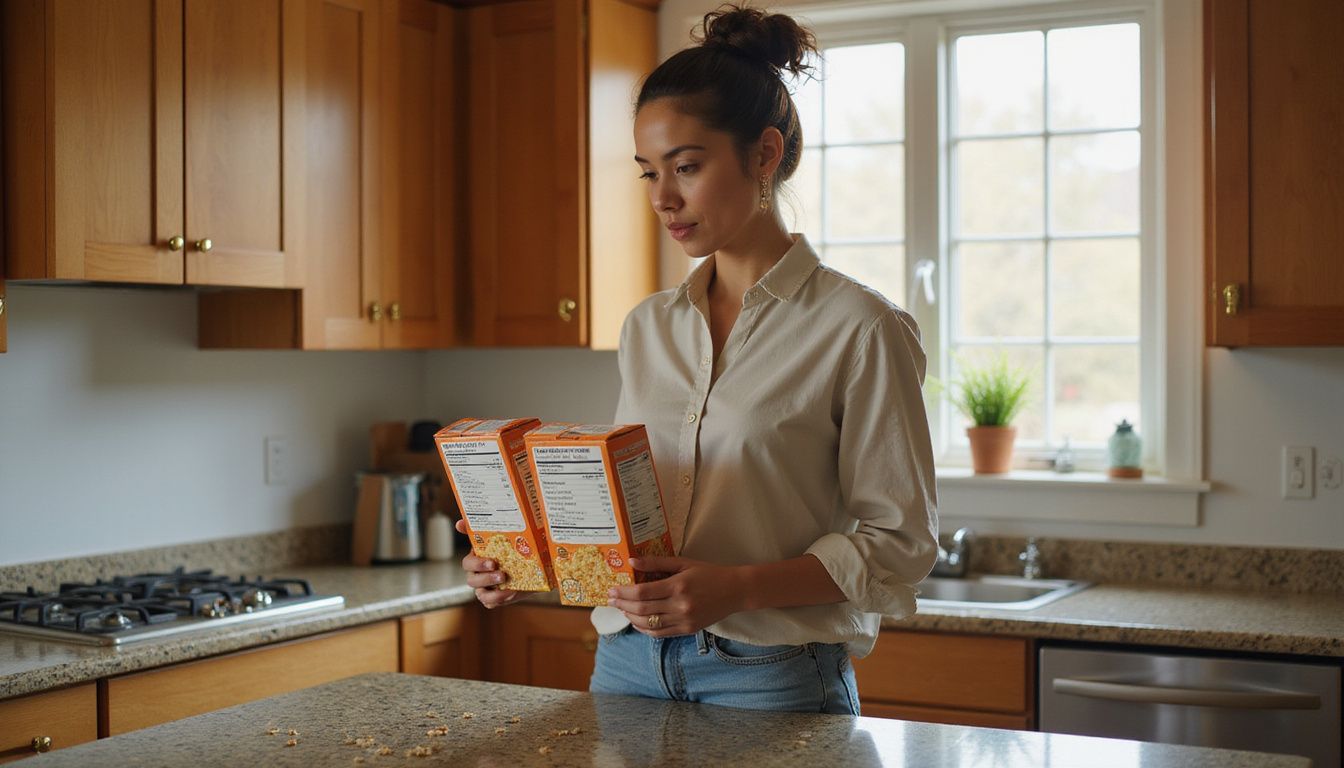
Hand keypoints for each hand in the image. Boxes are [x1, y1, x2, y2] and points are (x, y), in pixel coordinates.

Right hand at [455, 519, 531, 608]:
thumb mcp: (497, 538)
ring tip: (507, 584)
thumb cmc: (507, 549)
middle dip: (486, 578)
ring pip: (481, 594)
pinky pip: (491, 602)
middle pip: (472, 580)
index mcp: (475, 560)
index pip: (468, 564)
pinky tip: (512, 592)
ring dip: (493, 591)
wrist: (527, 565)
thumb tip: (459, 523)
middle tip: (501, 573)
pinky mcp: (492, 598)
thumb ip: (478, 530)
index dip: (477, 564)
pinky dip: (500, 599)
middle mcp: (476, 575)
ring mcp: (483, 588)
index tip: (492, 562)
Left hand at [607, 556, 746, 636]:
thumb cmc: (709, 573)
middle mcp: (680, 605)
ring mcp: (684, 620)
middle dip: (623, 604)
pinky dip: (645, 629)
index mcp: (678, 586)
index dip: (624, 592)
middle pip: (643, 609)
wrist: (736, 591)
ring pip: (649, 624)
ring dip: (631, 617)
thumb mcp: (683, 563)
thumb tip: (632, 562)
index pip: (643, 592)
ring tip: (622, 609)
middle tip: (611, 600)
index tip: (612, 590)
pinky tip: (637, 622)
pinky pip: (660, 634)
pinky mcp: (688, 630)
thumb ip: (656, 563)